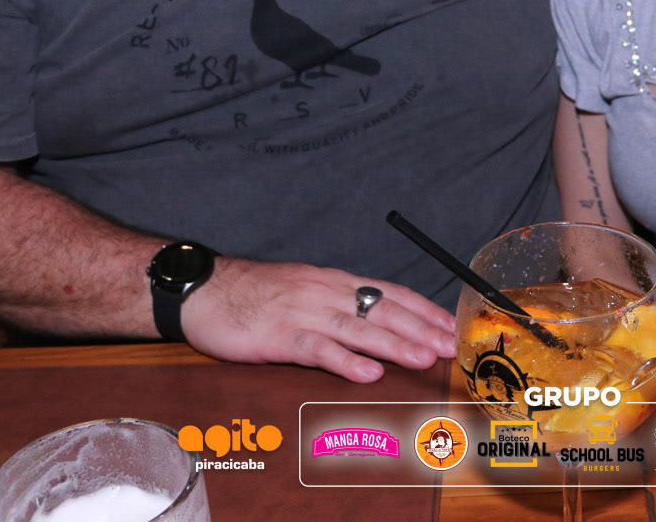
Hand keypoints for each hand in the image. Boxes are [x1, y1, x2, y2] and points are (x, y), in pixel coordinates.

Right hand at [180, 258, 457, 382]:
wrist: (205, 290)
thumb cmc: (254, 294)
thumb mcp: (305, 290)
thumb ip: (338, 304)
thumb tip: (376, 322)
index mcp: (334, 282)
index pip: (389, 293)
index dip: (422, 309)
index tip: (448, 325)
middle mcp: (326, 293)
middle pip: (382, 310)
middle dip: (420, 328)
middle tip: (449, 345)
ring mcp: (304, 313)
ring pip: (358, 328)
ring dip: (395, 344)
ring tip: (423, 358)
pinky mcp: (280, 335)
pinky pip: (318, 348)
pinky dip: (345, 360)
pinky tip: (367, 373)